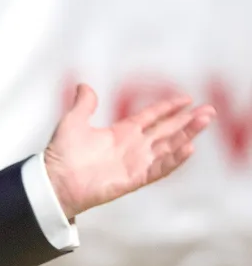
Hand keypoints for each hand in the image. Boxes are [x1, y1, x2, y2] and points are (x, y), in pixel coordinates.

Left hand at [44, 83, 215, 219]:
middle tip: (209, 110)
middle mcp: (132, 147)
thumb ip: (84, 104)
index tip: (187, 99)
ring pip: (168, 147)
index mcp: (121, 132)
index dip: (168, 108)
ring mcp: (135, 163)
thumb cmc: (62, 153)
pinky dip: (173, 159)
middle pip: (166, 131)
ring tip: (204, 122)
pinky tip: (188, 147)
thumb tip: (84, 85)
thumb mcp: (73, 121)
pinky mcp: (134, 179)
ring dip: (187, 135)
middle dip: (187, 121)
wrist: (55, 180)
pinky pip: (158, 169)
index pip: (151, 117)